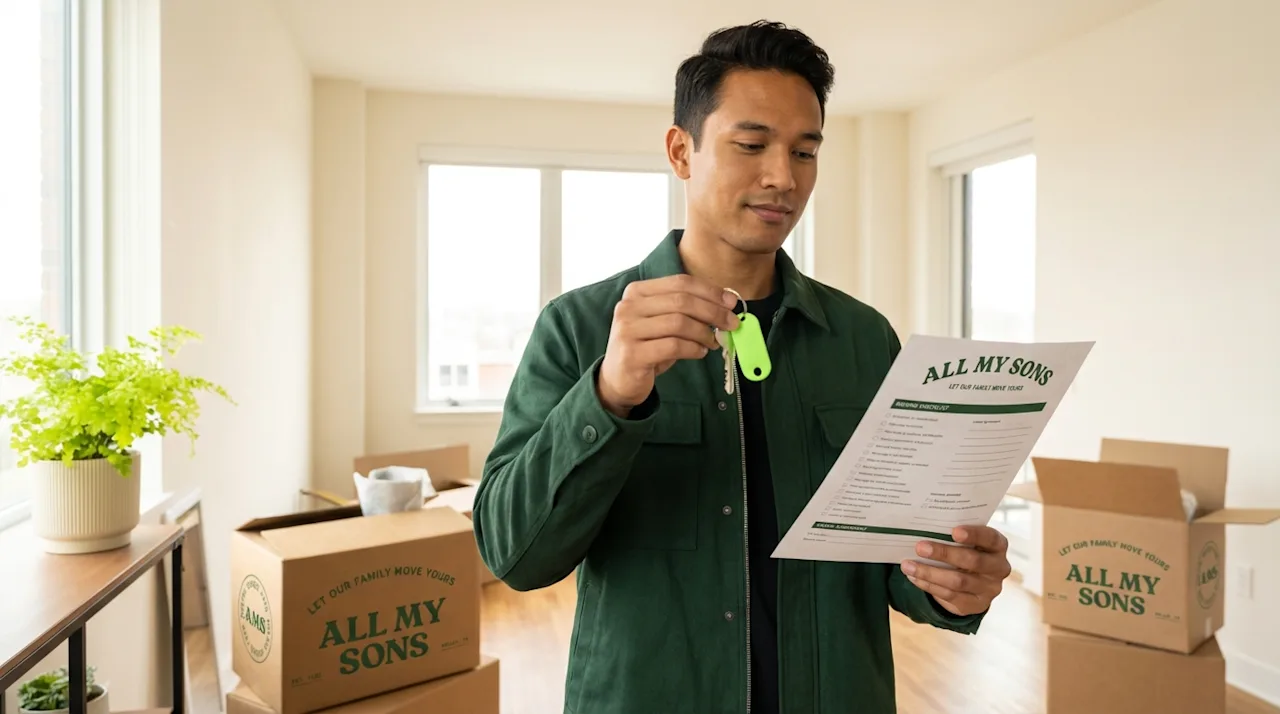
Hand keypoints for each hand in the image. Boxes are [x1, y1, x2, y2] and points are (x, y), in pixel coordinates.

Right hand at [597, 274, 738, 417]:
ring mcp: (628, 329)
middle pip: (682, 301)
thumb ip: (686, 310)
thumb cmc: (647, 348)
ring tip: (713, 342)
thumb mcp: (663, 323)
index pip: (680, 282)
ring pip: (679, 323)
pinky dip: (693, 349)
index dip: (710, 291)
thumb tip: (726, 304)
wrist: (618, 380)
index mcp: (637, 292)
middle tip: (732, 324)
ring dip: (704, 332)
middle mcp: (629, 306)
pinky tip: (700, 352)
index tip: (732, 302)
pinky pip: (673, 346)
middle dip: (713, 312)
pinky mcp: (632, 353)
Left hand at [900, 525, 1011, 616]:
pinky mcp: (975, 604)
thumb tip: (925, 528)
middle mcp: (998, 568)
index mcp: (998, 546)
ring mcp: (989, 589)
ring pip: (957, 581)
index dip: (974, 535)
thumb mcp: (967, 541)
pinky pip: (949, 595)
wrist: (973, 580)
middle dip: (944, 554)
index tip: (954, 531)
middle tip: (920, 547)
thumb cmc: (966, 550)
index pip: (990, 538)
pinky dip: (928, 585)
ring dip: (929, 573)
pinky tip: (913, 577)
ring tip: (908, 565)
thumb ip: (954, 535)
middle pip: (973, 561)